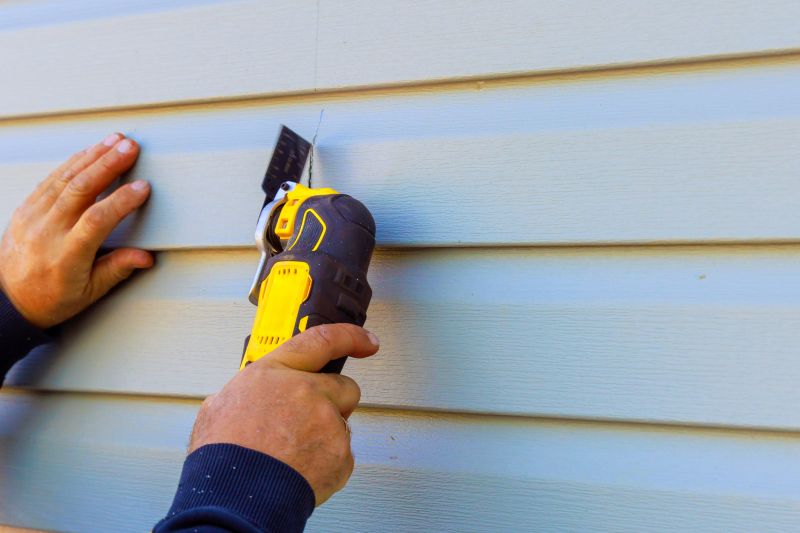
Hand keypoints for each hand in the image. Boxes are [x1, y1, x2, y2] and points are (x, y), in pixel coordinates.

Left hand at [0, 133, 152, 328]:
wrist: (6, 300)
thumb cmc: (50, 299)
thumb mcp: (89, 293)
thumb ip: (117, 270)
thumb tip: (146, 257)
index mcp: (66, 256)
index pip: (97, 220)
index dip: (121, 201)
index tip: (143, 187)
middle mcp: (47, 232)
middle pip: (80, 190)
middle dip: (108, 165)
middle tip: (130, 147)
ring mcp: (33, 217)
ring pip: (65, 178)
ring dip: (92, 156)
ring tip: (116, 141)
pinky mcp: (26, 208)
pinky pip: (50, 179)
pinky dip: (73, 163)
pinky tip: (90, 152)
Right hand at [189, 324, 380, 505]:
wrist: (235, 498)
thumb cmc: (223, 457)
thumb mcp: (219, 407)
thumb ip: (247, 393)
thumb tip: (248, 400)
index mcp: (275, 373)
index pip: (322, 340)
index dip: (351, 337)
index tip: (366, 340)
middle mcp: (306, 390)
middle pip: (344, 386)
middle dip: (333, 401)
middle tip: (307, 422)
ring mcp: (327, 421)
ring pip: (342, 424)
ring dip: (326, 436)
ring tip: (293, 454)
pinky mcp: (340, 453)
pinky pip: (342, 455)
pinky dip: (327, 464)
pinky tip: (301, 470)